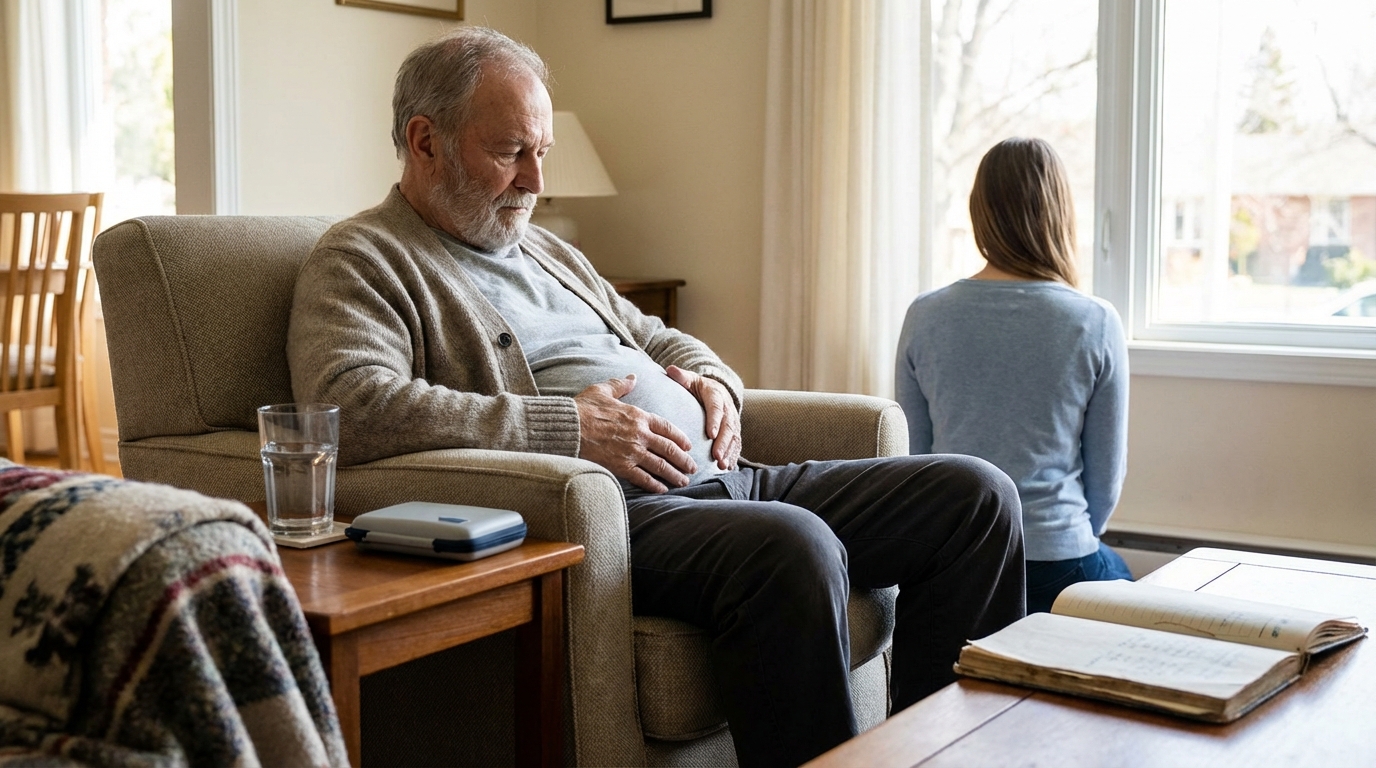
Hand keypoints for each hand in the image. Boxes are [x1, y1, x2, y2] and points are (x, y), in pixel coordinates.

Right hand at [574, 374, 697, 492]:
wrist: (568, 428)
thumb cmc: (583, 408)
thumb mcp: (603, 390)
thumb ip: (621, 385)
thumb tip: (633, 377)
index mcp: (638, 416)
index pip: (667, 427)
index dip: (680, 437)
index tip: (688, 445)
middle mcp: (639, 434)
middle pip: (669, 449)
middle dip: (684, 460)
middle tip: (693, 467)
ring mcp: (631, 452)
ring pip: (660, 466)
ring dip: (675, 474)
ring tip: (684, 481)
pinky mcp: (621, 466)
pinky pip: (643, 478)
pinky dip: (655, 485)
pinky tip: (662, 490)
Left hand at [666, 365, 740, 470]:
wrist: (716, 390)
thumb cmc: (698, 387)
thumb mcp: (691, 380)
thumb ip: (682, 377)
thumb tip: (671, 370)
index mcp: (716, 395)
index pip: (717, 408)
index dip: (715, 421)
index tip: (710, 434)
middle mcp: (728, 408)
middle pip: (728, 426)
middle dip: (723, 443)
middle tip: (716, 456)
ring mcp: (733, 421)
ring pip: (734, 437)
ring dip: (729, 452)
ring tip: (722, 465)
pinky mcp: (735, 431)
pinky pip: (737, 444)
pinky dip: (734, 455)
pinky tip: (729, 467)